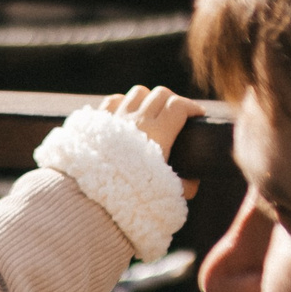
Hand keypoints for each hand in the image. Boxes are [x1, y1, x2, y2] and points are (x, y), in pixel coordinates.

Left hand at [99, 84, 210, 198]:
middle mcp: (136, 121)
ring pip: (139, 92)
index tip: (198, 115)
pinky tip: (128, 113)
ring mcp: (115, 118)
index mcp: (157, 135)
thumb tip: (193, 181)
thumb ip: (184, 187)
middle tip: (177, 114)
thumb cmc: (131, 196)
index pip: (178, 106)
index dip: (192, 107)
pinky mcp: (98, 122)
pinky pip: (115, 100)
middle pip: (161, 93)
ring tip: (152, 111)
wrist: (92, 198)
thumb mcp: (165, 195)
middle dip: (174, 100)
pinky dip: (124, 102)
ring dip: (149, 99)